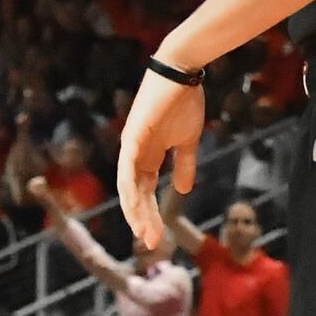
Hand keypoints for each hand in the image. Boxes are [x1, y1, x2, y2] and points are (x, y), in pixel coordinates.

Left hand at [117, 64, 206, 230]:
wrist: (183, 72)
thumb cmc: (185, 102)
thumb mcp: (187, 140)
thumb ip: (184, 165)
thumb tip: (184, 190)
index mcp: (147, 155)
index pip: (145, 191)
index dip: (150, 214)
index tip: (157, 237)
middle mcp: (134, 153)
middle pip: (135, 193)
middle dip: (142, 219)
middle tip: (151, 243)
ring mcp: (131, 145)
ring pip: (128, 186)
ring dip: (136, 211)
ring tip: (145, 233)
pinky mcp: (133, 135)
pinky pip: (128, 167)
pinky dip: (131, 188)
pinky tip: (136, 206)